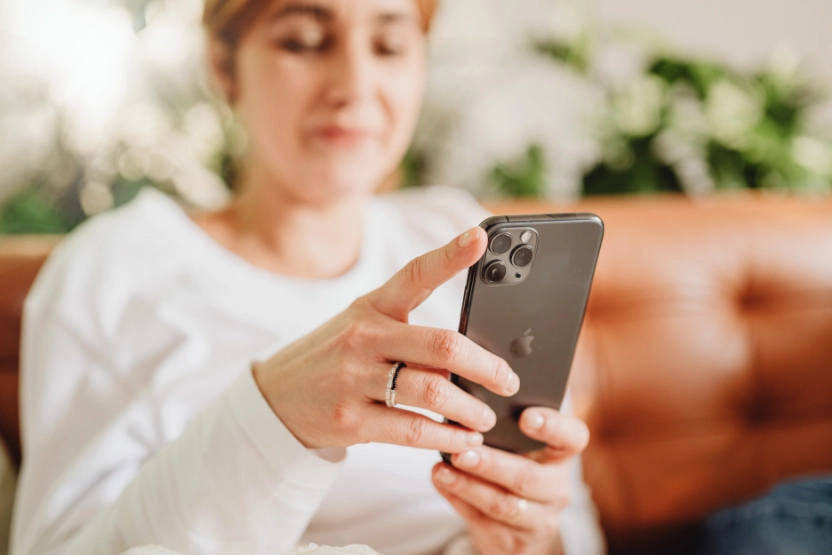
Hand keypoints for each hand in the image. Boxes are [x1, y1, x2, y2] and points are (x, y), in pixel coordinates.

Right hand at [253, 227, 520, 452]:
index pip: (415, 274)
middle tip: (508, 380)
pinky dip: (446, 437)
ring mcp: (355, 379)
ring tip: (485, 416)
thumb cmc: (335, 355)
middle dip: (486, 366)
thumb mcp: (363, 326)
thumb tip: (471, 353)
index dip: (450, 255)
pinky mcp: (351, 420)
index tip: (480, 236)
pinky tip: (463, 439)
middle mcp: (364, 337)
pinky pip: (413, 431)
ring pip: (433, 393)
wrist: (276, 397)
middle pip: (442, 347)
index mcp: (372, 306)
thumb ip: (410, 330)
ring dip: (470, 409)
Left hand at [431, 407, 589, 554]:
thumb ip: (504, 429)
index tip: (526, 417)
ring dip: (469, 485)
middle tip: (463, 452)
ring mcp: (541, 518)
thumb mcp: (519, 448)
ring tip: (443, 469)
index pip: (572, 437)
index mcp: (561, 455)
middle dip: (492, 464)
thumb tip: (466, 407)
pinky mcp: (517, 542)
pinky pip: (484, 520)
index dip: (553, 426)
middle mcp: (557, 488)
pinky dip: (458, 500)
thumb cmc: (514, 466)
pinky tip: (442, 482)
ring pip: (503, 504)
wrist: (516, 524)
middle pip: (527, 477)